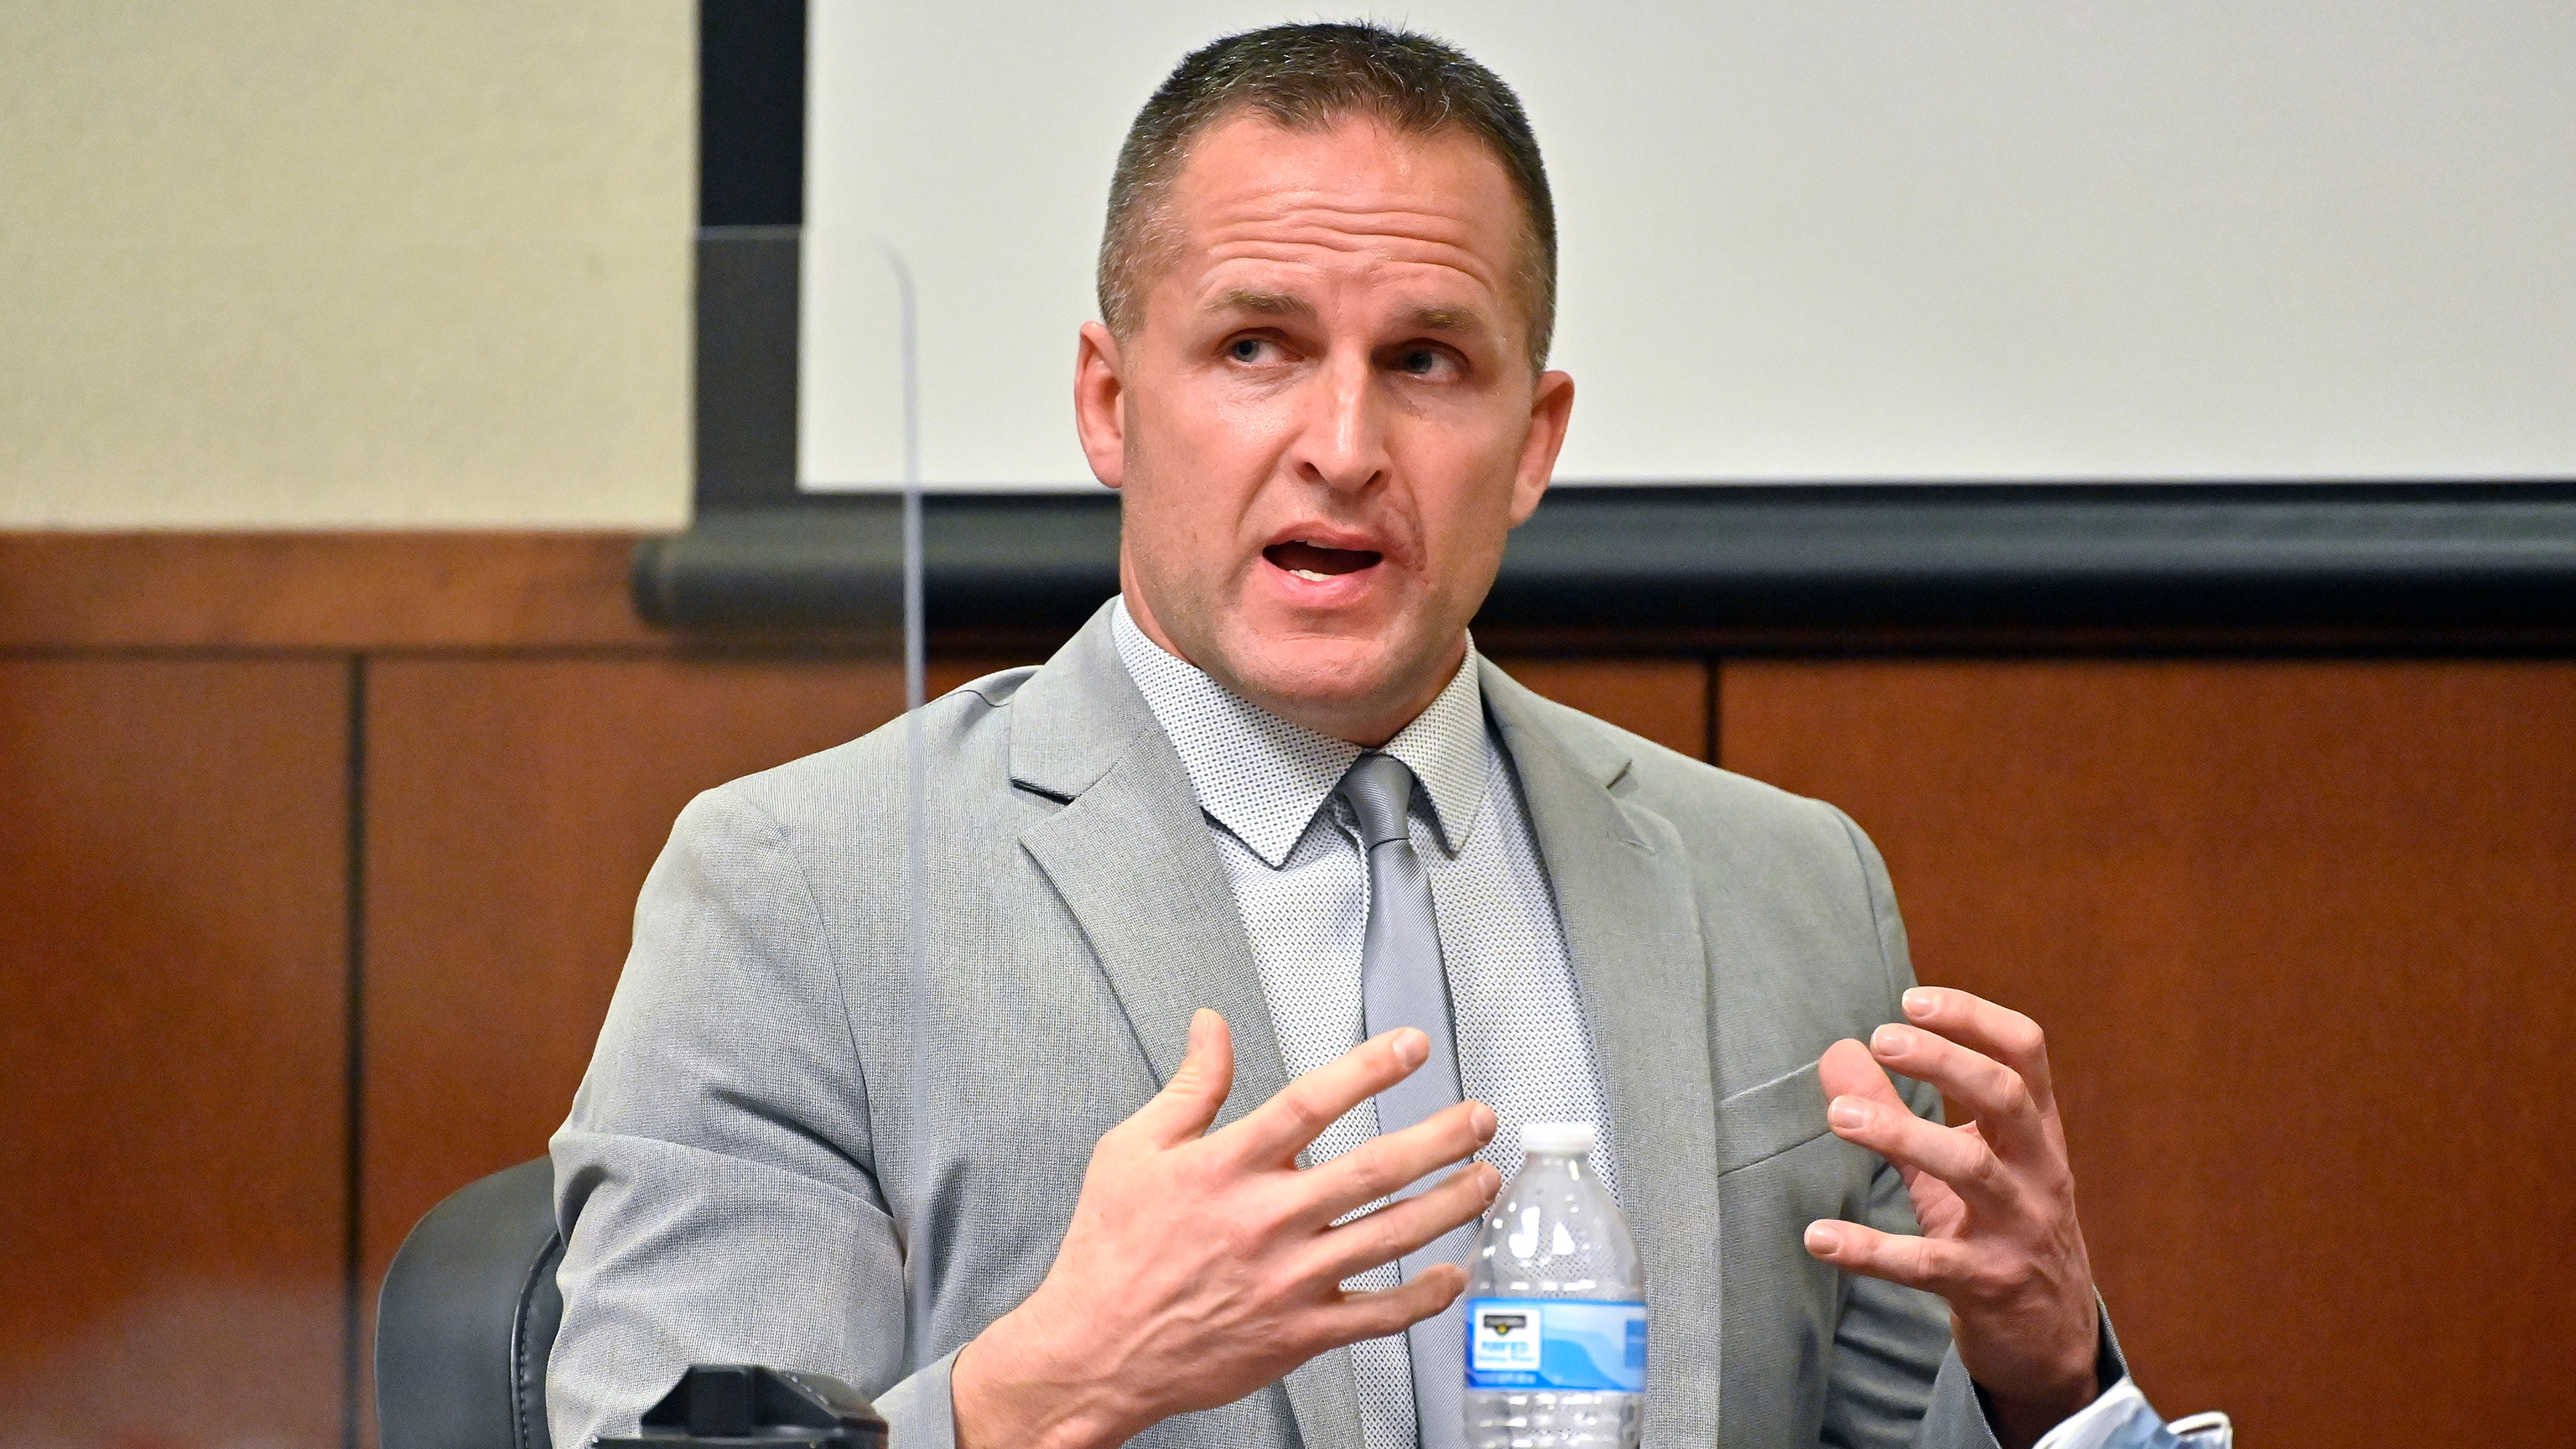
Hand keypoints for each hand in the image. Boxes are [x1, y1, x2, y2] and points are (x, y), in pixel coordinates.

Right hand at [952, 1009, 1501, 1448]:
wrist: (1094, 1350)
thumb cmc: (1110, 1251)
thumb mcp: (1130, 1150)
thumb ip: (1188, 1087)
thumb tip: (1212, 1027)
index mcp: (1225, 1167)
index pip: (1312, 1102)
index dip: (1370, 1069)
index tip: (1413, 1046)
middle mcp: (1265, 1219)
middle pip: (1374, 1168)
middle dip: (1441, 1138)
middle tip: (1480, 1119)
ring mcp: (1287, 1280)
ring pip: (1391, 1236)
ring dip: (1451, 1205)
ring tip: (1486, 1180)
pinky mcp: (1298, 1333)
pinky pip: (1378, 1315)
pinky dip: (1425, 1296)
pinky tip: (1454, 1273)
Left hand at [1802, 987, 2100, 1448]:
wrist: (2052, 1341)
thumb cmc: (1998, 1230)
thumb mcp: (1955, 1163)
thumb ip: (1899, 1107)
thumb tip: (1837, 1049)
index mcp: (2036, 1133)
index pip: (2025, 1053)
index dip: (1973, 1018)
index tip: (1913, 999)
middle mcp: (2038, 1173)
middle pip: (2005, 1096)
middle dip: (1945, 1060)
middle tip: (1881, 1038)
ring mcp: (2018, 1230)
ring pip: (1970, 1169)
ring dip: (1902, 1134)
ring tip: (1837, 1115)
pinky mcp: (1987, 1286)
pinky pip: (1926, 1264)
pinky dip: (1870, 1250)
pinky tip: (1818, 1237)